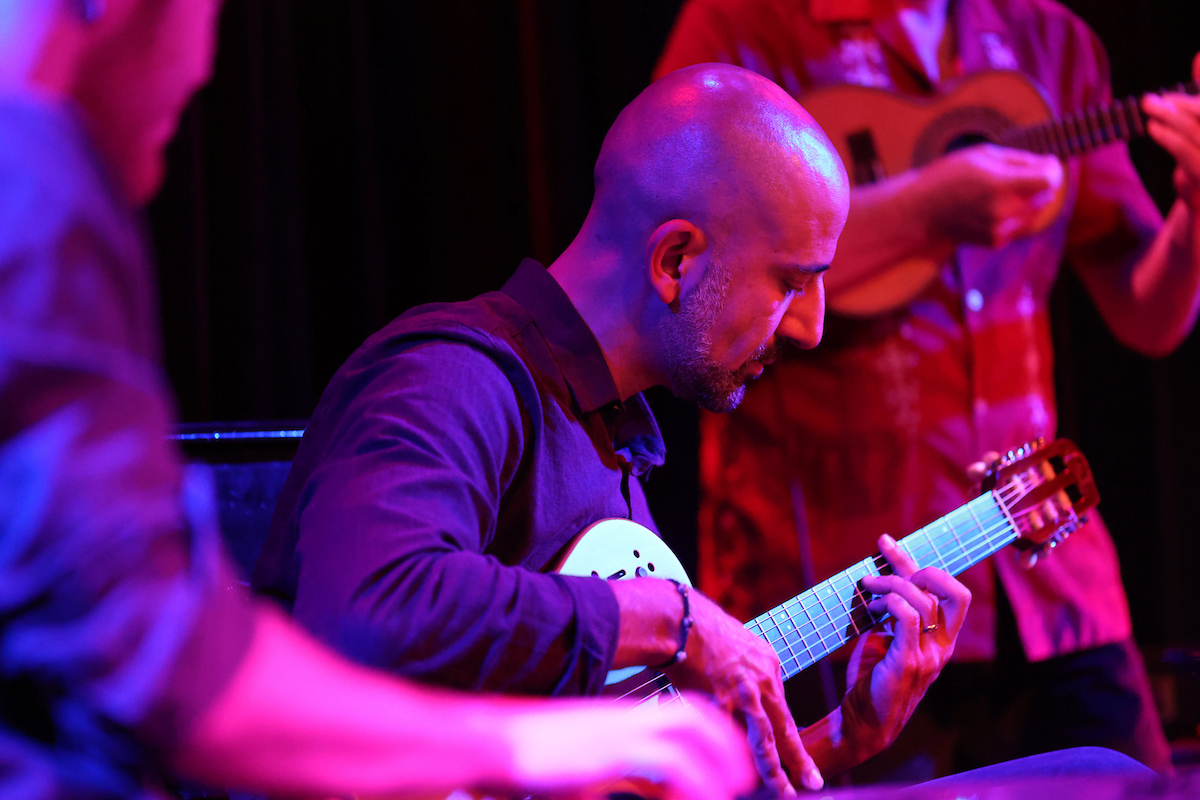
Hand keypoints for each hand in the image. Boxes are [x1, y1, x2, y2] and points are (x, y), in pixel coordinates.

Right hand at [503, 696, 755, 799]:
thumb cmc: (523, 760)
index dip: (709, 734)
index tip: (728, 762)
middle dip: (724, 741)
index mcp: (617, 720)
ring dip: (715, 759)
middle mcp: (623, 719)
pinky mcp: (608, 751)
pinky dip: (691, 782)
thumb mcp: (580, 773)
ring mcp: (616, 730)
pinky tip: (699, 799)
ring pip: (687, 731)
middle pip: (691, 713)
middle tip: (742, 775)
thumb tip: (640, 788)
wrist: (488, 742)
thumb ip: (617, 779)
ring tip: (730, 788)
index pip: (678, 713)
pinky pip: (667, 764)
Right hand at [663, 591, 823, 794]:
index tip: (796, 756)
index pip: (782, 709)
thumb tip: (744, 698)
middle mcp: (762, 678)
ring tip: (782, 790)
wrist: (679, 618)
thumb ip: (745, 674)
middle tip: (812, 782)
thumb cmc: (699, 630)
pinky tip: (729, 768)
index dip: (787, 736)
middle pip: (784, 726)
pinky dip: (728, 751)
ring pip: (764, 737)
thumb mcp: (737, 647)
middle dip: (799, 759)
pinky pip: (726, 731)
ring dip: (773, 768)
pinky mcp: (720, 698)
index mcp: (768, 664)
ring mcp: (743, 690)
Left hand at [840, 533, 970, 757]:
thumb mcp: (886, 637)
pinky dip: (889, 604)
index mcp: (942, 640)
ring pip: (923, 601)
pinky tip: (871, 609)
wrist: (862, 722)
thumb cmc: (872, 678)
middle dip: (918, 568)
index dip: (921, 563)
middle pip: (956, 592)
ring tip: (866, 591)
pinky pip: (908, 620)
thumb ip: (893, 613)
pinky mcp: (907, 663)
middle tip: (883, 570)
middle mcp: (942, 647)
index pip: (953, 592)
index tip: (886, 545)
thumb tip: (878, 577)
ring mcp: (928, 656)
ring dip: (889, 586)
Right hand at [915, 143, 1063, 247]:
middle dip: (1039, 182)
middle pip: (1045, 195)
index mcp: (1001, 185)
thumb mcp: (982, 154)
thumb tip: (1048, 165)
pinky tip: (994, 206)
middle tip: (1018, 173)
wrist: (920, 211)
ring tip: (1004, 189)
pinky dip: (1016, 215)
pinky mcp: (995, 242)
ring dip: (1029, 199)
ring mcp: (1000, 229)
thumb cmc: (947, 176)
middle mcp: (1003, 211)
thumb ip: (1019, 160)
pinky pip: (1021, 225)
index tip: (1045, 163)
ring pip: (1036, 211)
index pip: (1049, 180)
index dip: (1052, 169)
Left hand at [1143, 52, 1199, 209]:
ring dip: (1170, 117)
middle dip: (1183, 104)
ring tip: (1149, 107)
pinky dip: (1168, 136)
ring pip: (1196, 130)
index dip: (1195, 96)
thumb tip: (1199, 56)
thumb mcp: (1198, 122)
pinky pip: (1186, 150)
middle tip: (1152, 100)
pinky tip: (1153, 127)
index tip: (1178, 85)